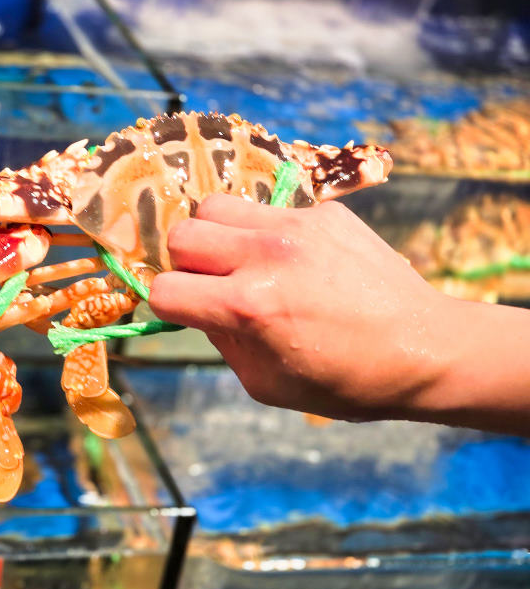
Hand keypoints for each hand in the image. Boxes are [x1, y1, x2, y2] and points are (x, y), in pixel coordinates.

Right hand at [149, 194, 456, 421]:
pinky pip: (267, 209)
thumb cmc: (342, 381)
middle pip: (182, 236)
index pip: (165, 290)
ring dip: (215, 235)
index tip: (188, 314)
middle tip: (213, 284)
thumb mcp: (264, 382)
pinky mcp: (324, 212)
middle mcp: (266, 256)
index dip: (169, 308)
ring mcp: (297, 226)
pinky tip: (294, 259)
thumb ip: (221, 340)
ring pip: (215, 206)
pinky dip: (264, 232)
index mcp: (248, 306)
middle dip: (186, 265)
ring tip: (240, 260)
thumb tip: (197, 308)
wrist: (424, 348)